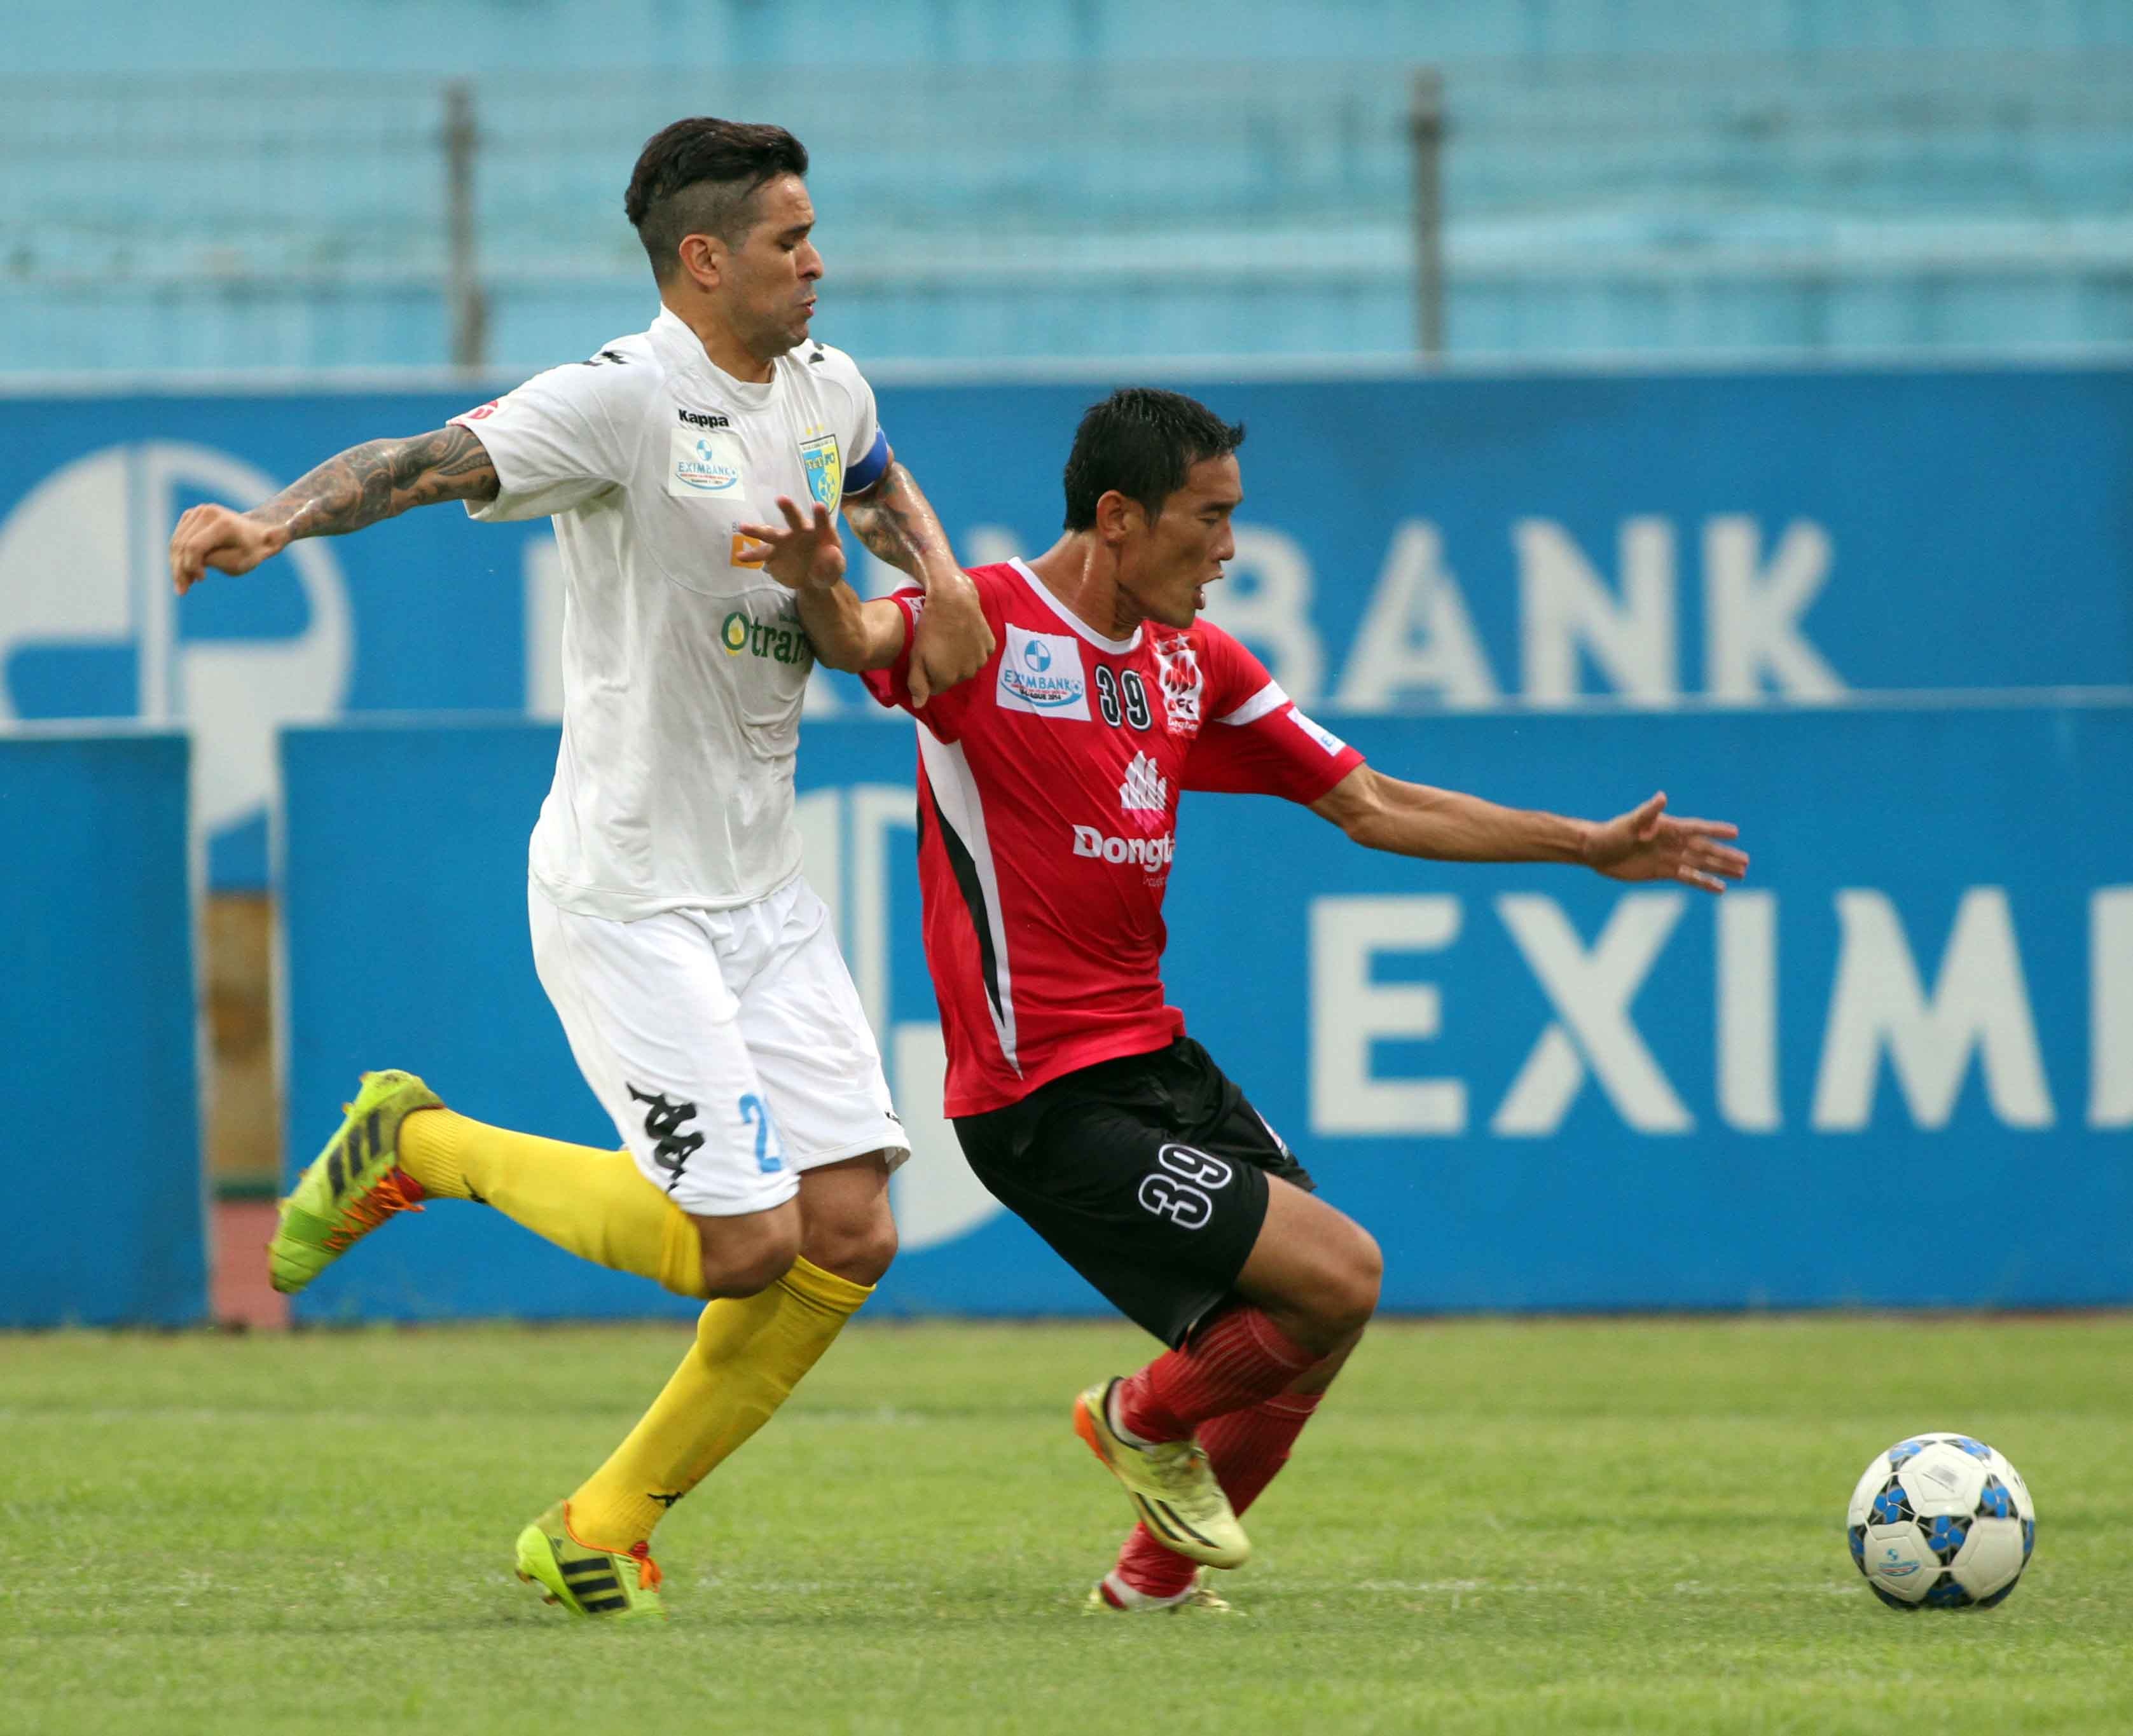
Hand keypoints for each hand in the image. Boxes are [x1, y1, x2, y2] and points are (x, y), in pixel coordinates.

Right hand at [169, 505, 288, 593]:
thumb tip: (187, 562)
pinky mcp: (191, 514)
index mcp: (223, 524)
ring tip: (183, 584)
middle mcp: (208, 512)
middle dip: (180, 569)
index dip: (191, 566)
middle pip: (182, 544)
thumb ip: (214, 561)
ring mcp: (198, 511)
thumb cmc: (251, 552)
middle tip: (182, 590)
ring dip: (176, 565)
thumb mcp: (239, 563)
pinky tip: (185, 572)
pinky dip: (178, 555)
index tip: (201, 580)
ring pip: (176, 542)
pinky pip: (178, 537)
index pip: (195, 547)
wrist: (257, 533)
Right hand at [738, 497, 846, 594]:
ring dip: (758, 530)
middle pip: (794, 519)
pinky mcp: (772, 554)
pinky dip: (751, 555)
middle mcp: (799, 531)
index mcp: (819, 532)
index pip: (821, 522)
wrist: (812, 580)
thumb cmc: (827, 569)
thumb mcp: (835, 570)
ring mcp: (783, 541)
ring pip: (770, 533)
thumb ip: (834, 563)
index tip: (818, 505)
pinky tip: (740, 556)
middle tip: (781, 499)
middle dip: (788, 509)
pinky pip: (760, 554)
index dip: (820, 515)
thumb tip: (832, 554)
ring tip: (743, 527)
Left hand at [909, 573, 994, 706]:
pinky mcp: (990, 646)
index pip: (936, 687)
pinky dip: (973, 648)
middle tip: (937, 646)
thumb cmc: (929, 627)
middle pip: (954, 677)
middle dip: (945, 667)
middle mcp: (967, 674)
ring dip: (960, 658)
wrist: (952, 601)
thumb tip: (920, 705)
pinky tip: (964, 635)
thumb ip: (917, 683)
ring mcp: (981, 660)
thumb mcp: (915, 655)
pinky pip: (980, 653)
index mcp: (947, 678)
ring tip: (950, 639)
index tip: (926, 657)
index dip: (928, 674)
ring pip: (968, 665)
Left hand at [1584, 792, 1747, 893]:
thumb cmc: (1610, 833)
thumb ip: (1647, 813)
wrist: (1595, 851)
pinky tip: (1720, 889)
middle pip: (1704, 849)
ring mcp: (1669, 858)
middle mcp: (1672, 843)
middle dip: (1725, 855)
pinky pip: (1688, 878)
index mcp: (1667, 828)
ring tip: (1742, 873)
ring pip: (1701, 865)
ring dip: (1720, 869)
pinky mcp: (1662, 872)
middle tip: (1746, 861)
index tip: (1736, 833)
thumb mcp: (1629, 823)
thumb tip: (1662, 797)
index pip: (1697, 828)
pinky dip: (1704, 883)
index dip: (1715, 831)